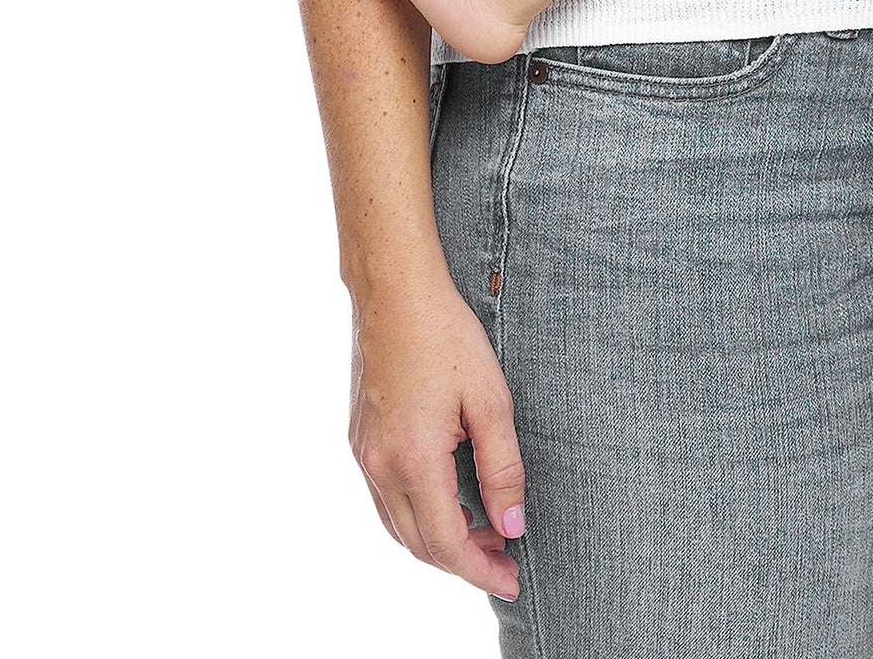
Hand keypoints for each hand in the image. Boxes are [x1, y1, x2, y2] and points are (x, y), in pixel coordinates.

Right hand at [348, 279, 526, 596]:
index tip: (512, 581)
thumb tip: (513, 525)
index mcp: (413, 460)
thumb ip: (503, 468)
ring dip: (439, 541)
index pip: (447, 543)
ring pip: (398, 527)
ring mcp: (363, 454)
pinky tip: (450, 501)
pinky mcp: (359, 440)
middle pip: (419, 545)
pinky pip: (386, 500)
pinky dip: (418, 515)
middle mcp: (379, 466)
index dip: (481, 570)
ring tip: (485, 532)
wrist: (395, 292)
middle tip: (505, 559)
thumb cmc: (447, 336)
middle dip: (464, 562)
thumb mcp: (490, 400)